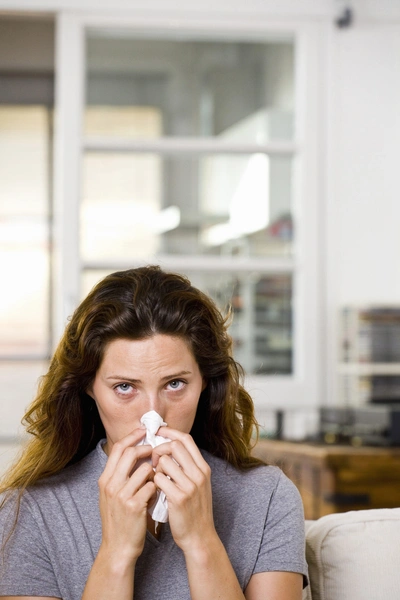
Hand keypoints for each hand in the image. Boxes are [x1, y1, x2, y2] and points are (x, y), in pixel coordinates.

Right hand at [98, 428, 156, 565]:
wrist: (118, 548)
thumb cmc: (118, 520)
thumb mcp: (111, 495)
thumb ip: (119, 475)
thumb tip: (133, 452)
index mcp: (105, 480)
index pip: (117, 448)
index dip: (131, 436)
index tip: (143, 430)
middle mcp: (111, 485)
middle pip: (130, 453)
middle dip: (146, 448)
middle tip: (155, 450)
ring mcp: (122, 495)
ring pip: (145, 469)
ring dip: (154, 471)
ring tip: (156, 479)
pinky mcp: (134, 506)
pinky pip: (152, 486)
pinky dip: (157, 487)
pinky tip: (157, 494)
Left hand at [152, 427, 215, 553]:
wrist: (199, 537)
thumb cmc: (195, 510)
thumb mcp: (198, 484)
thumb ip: (188, 467)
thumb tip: (169, 448)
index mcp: (203, 468)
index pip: (186, 439)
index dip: (170, 432)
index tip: (158, 432)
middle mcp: (199, 474)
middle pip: (174, 446)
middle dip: (159, 449)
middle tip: (153, 460)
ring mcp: (190, 485)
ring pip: (164, 461)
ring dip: (155, 467)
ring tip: (155, 478)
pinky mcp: (179, 498)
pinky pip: (159, 479)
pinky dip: (153, 481)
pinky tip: (154, 489)